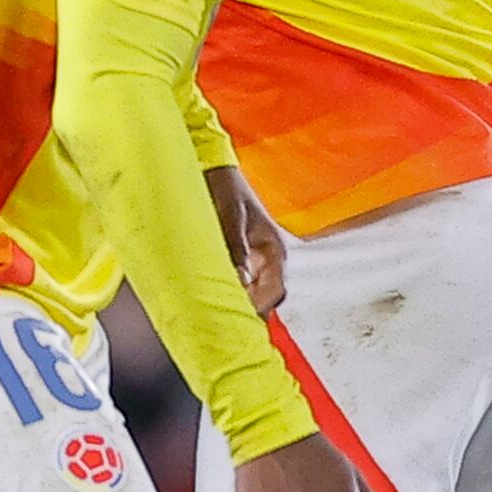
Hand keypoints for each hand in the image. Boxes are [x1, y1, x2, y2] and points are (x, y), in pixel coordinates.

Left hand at [212, 167, 288, 312]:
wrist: (216, 172)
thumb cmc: (228, 190)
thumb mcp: (232, 218)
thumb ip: (237, 248)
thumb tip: (240, 280)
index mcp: (276, 249)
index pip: (277, 290)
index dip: (261, 306)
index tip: (240, 315)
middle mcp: (271, 258)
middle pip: (268, 296)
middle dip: (250, 309)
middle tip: (225, 319)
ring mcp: (258, 259)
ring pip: (255, 292)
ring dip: (241, 302)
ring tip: (217, 310)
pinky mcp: (243, 258)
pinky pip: (243, 283)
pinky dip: (232, 291)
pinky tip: (214, 295)